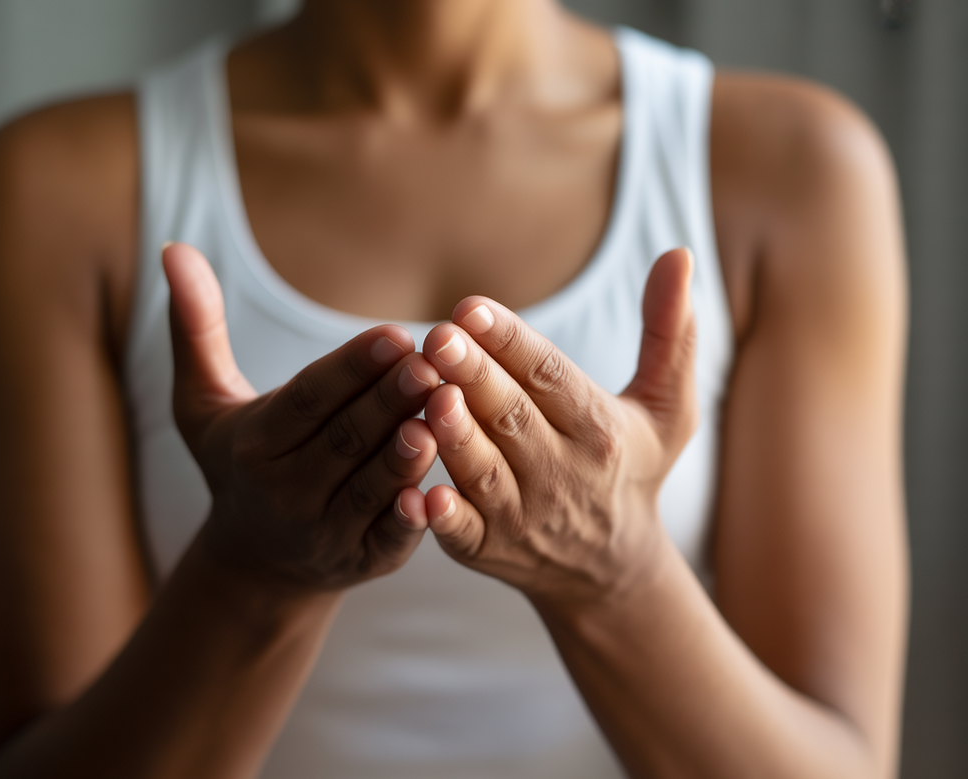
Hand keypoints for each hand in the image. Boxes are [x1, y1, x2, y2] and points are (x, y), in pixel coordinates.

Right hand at [163, 243, 439, 591]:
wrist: (255, 560)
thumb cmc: (237, 461)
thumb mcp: (203, 400)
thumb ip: (195, 327)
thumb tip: (172, 248)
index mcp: (253, 446)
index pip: (306, 401)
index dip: (349, 369)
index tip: (393, 334)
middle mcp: (285, 492)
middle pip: (345, 439)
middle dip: (390, 399)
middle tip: (434, 360)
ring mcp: (324, 532)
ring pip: (371, 487)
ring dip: (408, 452)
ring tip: (444, 410)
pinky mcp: (361, 563)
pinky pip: (388, 540)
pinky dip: (412, 520)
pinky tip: (439, 492)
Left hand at [410, 248, 697, 606]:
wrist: (611, 571)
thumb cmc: (630, 469)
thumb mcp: (667, 407)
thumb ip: (669, 333)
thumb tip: (680, 253)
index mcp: (600, 430)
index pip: (551, 377)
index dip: (511, 341)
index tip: (471, 307)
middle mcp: (563, 474)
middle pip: (513, 418)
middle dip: (476, 377)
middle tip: (438, 337)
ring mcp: (523, 516)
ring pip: (484, 471)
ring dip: (457, 437)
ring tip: (430, 396)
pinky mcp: (489, 550)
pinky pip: (462, 535)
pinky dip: (439, 518)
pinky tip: (416, 495)